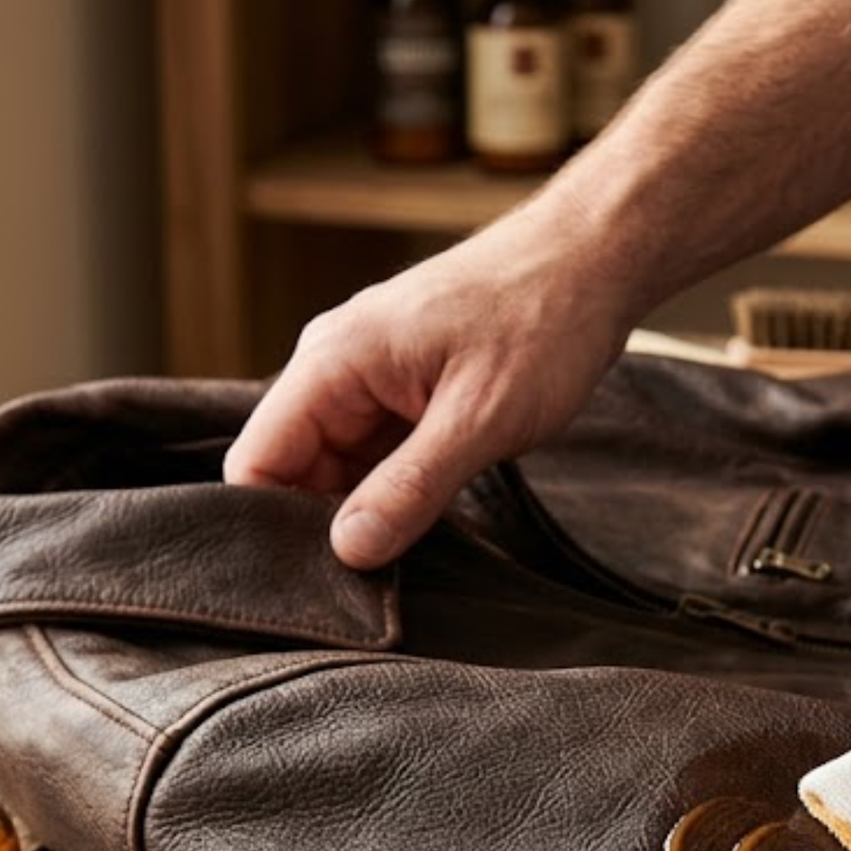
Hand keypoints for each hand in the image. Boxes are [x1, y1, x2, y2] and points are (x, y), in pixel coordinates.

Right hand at [224, 207, 633, 568]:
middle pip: (291, 472)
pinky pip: (376, 459)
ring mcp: (371, 381)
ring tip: (406, 557)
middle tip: (371, 587)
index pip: (256, 461)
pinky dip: (394, 494)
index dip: (273, 528)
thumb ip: (410, 487)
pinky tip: (426, 524)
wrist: (594, 263)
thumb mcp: (479, 418)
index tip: (319, 582)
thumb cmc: (543, 321)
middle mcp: (337, 368)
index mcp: (333, 360)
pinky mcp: (406, 396)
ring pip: (336, 471)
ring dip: (364, 514)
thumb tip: (348, 550)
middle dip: (323, 530)